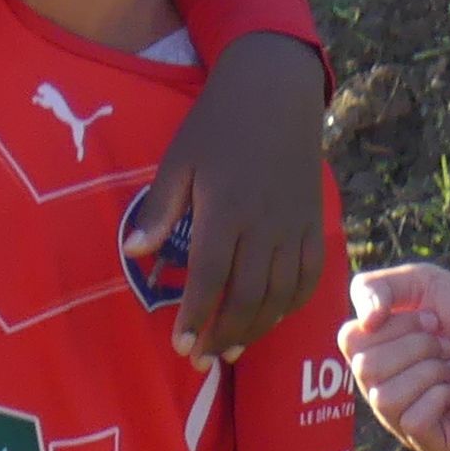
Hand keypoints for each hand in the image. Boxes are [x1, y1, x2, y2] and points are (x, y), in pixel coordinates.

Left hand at [127, 32, 328, 357]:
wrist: (276, 91)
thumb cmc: (217, 125)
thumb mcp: (179, 160)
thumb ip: (160, 210)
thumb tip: (133, 251)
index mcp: (227, 210)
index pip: (211, 278)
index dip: (196, 317)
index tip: (180, 345)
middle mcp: (265, 225)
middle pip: (248, 296)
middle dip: (223, 334)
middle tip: (200, 359)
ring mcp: (296, 226)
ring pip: (281, 294)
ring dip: (256, 328)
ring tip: (230, 350)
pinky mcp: (315, 223)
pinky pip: (310, 276)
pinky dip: (292, 305)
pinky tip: (270, 319)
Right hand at [344, 263, 449, 450]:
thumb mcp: (422, 282)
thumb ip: (377, 286)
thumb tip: (364, 322)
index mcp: (374, 356)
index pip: (351, 340)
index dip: (394, 324)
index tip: (433, 320)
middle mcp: (381, 392)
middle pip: (367, 368)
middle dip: (418, 347)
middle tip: (449, 346)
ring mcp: (403, 423)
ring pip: (387, 397)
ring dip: (432, 372)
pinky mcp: (431, 446)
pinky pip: (414, 420)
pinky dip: (442, 396)